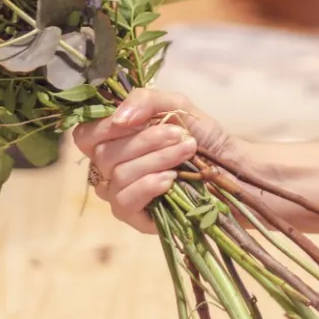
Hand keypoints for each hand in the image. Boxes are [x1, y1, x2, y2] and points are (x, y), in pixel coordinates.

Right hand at [71, 88, 248, 232]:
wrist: (233, 168)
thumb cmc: (202, 136)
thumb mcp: (175, 105)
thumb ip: (144, 100)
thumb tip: (119, 117)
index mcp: (114, 140)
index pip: (85, 135)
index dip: (104, 127)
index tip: (137, 119)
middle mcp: (111, 168)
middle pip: (104, 154)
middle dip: (145, 141)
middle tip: (178, 135)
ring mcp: (121, 194)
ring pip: (118, 176)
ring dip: (156, 160)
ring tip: (186, 152)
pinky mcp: (136, 218)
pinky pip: (124, 202)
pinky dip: (147, 186)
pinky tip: (170, 179)